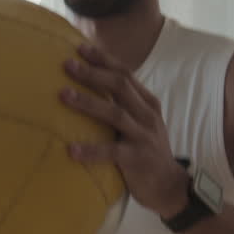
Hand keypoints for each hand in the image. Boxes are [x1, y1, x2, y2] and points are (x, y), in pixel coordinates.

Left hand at [60, 43, 188, 218]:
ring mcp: (144, 136)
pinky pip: (112, 152)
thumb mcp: (141, 122)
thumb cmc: (147, 150)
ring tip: (64, 95)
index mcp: (148, 103)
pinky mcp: (138, 159)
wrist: (169, 186)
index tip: (80, 47)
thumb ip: (123, 104)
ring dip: (88, 103)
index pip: (125, 74)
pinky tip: (71, 149)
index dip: (103, 59)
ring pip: (115, 113)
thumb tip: (91, 84)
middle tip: (68, 65)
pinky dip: (91, 149)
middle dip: (92, 73)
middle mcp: (148, 115)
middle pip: (120, 86)